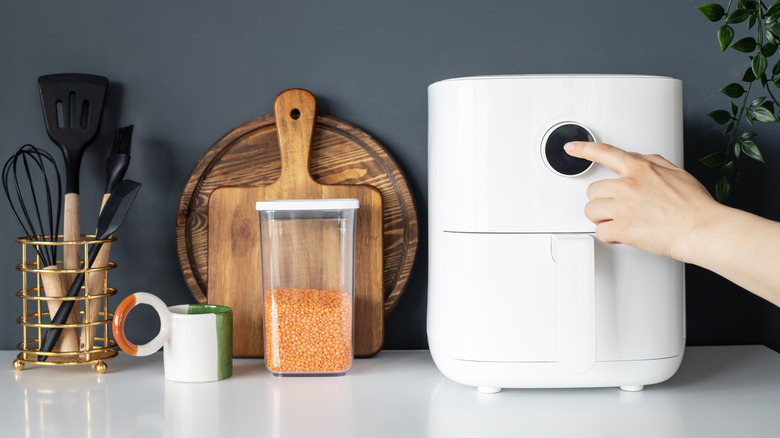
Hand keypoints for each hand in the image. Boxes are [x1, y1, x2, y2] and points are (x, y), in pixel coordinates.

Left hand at [564, 141, 721, 260]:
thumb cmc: (694, 205)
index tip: (572, 148)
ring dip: (601, 218)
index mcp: (640, 169)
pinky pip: (600, 232)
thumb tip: (635, 157)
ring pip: (591, 211)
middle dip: (602, 201)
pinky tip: (622, 235)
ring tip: (619, 222)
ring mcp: (623, 207)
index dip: (584, 149)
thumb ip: (651, 161)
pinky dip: (609, 236)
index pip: (605, 153)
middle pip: (593, 190)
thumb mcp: (676, 172)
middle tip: (618, 209)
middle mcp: (627, 186)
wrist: (702, 229)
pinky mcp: (622, 228)